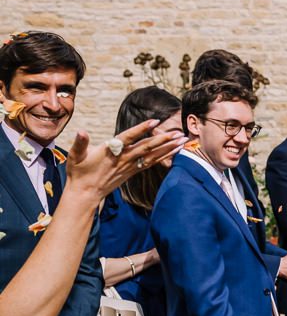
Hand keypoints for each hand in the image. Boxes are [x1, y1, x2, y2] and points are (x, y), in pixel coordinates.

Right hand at [63, 120, 186, 201]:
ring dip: (168, 147)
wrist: (85, 194)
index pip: (128, 138)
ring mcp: (130, 166)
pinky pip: (151, 163)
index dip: (141, 129)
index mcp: (110, 151)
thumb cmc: (79, 173)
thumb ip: (80, 143)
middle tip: (179, 132)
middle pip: (146, 147)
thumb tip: (81, 131)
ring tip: (183, 140)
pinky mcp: (133, 171)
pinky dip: (164, 156)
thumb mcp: (75, 156)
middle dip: (163, 139)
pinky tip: (175, 151)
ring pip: (152, 155)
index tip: (155, 121)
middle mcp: (123, 159)